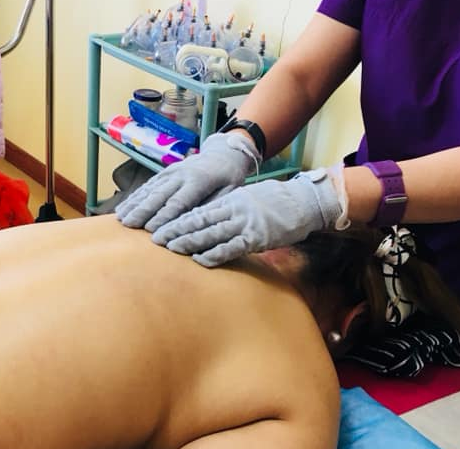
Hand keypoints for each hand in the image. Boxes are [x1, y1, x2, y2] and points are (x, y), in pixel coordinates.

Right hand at [115, 133, 260, 231]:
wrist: (224, 154)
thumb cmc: (229, 178)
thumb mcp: (230, 191)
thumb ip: (213, 206)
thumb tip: (196, 224)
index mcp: (199, 181)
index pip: (178, 202)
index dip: (163, 217)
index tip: (150, 231)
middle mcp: (181, 175)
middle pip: (159, 195)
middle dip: (142, 211)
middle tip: (128, 225)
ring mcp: (171, 172)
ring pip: (149, 189)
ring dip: (133, 204)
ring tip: (120, 218)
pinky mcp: (165, 172)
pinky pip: (148, 185)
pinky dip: (134, 197)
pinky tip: (123, 207)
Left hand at [152, 168, 345, 266]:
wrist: (304, 202)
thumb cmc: (276, 202)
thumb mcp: (248, 199)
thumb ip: (229, 209)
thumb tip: (209, 220)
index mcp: (230, 199)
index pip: (198, 210)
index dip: (177, 219)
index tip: (159, 225)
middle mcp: (233, 210)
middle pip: (198, 220)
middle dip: (175, 230)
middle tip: (155, 239)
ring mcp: (244, 223)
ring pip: (210, 233)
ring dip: (189, 242)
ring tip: (170, 249)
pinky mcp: (256, 238)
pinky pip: (231, 247)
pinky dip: (214, 254)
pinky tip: (199, 260)